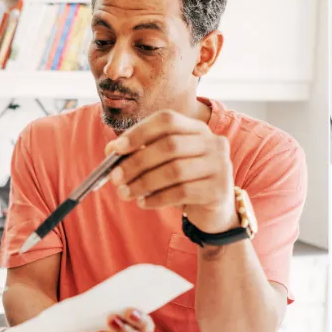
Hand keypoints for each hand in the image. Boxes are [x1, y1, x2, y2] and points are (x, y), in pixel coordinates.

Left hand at [105, 109, 236, 233]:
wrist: (214, 211)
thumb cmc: (183, 181)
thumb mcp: (163, 164)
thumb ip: (140, 153)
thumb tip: (111, 151)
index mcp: (197, 128)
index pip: (167, 120)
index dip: (139, 132)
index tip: (115, 149)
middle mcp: (213, 142)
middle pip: (170, 145)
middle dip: (137, 162)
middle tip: (115, 178)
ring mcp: (220, 165)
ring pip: (175, 170)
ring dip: (143, 183)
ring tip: (125, 193)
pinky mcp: (219, 190)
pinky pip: (182, 192)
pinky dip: (157, 198)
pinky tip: (143, 203)